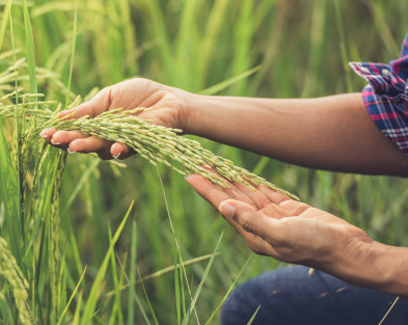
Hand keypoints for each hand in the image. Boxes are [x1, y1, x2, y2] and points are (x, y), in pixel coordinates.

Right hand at [40, 78, 190, 159]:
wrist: (168, 99)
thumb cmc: (139, 95)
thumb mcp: (108, 97)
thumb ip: (87, 109)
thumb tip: (60, 116)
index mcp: (95, 124)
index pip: (73, 131)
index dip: (59, 132)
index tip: (44, 133)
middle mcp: (105, 138)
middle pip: (82, 142)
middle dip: (68, 141)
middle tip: (55, 140)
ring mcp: (119, 143)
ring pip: (100, 148)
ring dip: (87, 146)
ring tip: (74, 145)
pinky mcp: (137, 145)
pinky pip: (125, 149)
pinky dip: (118, 149)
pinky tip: (112, 148)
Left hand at [185, 174, 373, 267]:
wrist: (346, 248)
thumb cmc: (314, 245)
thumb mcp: (281, 233)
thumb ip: (252, 221)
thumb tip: (224, 207)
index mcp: (253, 234)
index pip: (223, 207)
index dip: (206, 190)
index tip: (190, 174)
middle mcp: (258, 225)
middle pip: (231, 198)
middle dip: (214, 180)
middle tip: (197, 161)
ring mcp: (273, 217)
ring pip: (247, 193)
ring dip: (231, 178)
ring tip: (213, 163)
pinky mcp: (287, 210)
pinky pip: (265, 192)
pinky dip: (252, 181)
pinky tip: (240, 172)